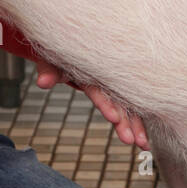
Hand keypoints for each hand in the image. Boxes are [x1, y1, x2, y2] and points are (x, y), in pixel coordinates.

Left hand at [35, 61, 149, 150]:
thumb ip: (49, 71)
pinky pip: (124, 106)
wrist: (67, 42)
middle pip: (118, 100)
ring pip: (125, 106)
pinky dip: (133, 121)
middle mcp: (104, 78)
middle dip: (126, 121)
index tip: (114, 118)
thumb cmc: (58, 51)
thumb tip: (43, 83)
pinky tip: (143, 138)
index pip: (100, 90)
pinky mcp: (109, 90)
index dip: (107, 103)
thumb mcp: (51, 60)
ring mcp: (108, 85)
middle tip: (132, 141)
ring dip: (134, 125)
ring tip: (143, 145)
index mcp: (91, 70)